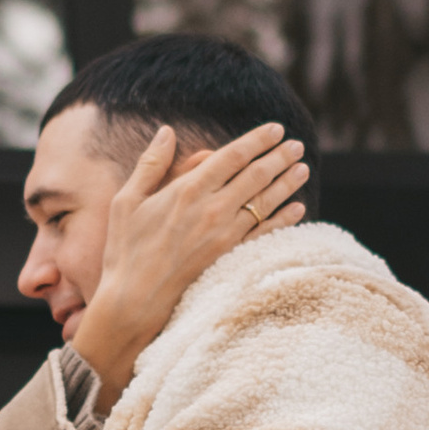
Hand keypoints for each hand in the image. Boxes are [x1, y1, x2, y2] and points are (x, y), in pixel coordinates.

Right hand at [73, 120, 309, 398]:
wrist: (135, 301)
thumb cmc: (126, 250)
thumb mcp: (127, 200)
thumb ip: (151, 164)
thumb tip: (166, 131)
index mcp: (187, 189)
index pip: (233, 156)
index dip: (257, 140)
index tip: (275, 128)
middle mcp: (212, 209)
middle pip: (256, 175)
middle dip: (279, 157)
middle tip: (296, 145)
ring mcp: (225, 235)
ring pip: (265, 202)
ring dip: (287, 183)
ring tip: (303, 168)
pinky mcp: (230, 257)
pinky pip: (265, 234)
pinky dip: (284, 220)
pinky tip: (298, 209)